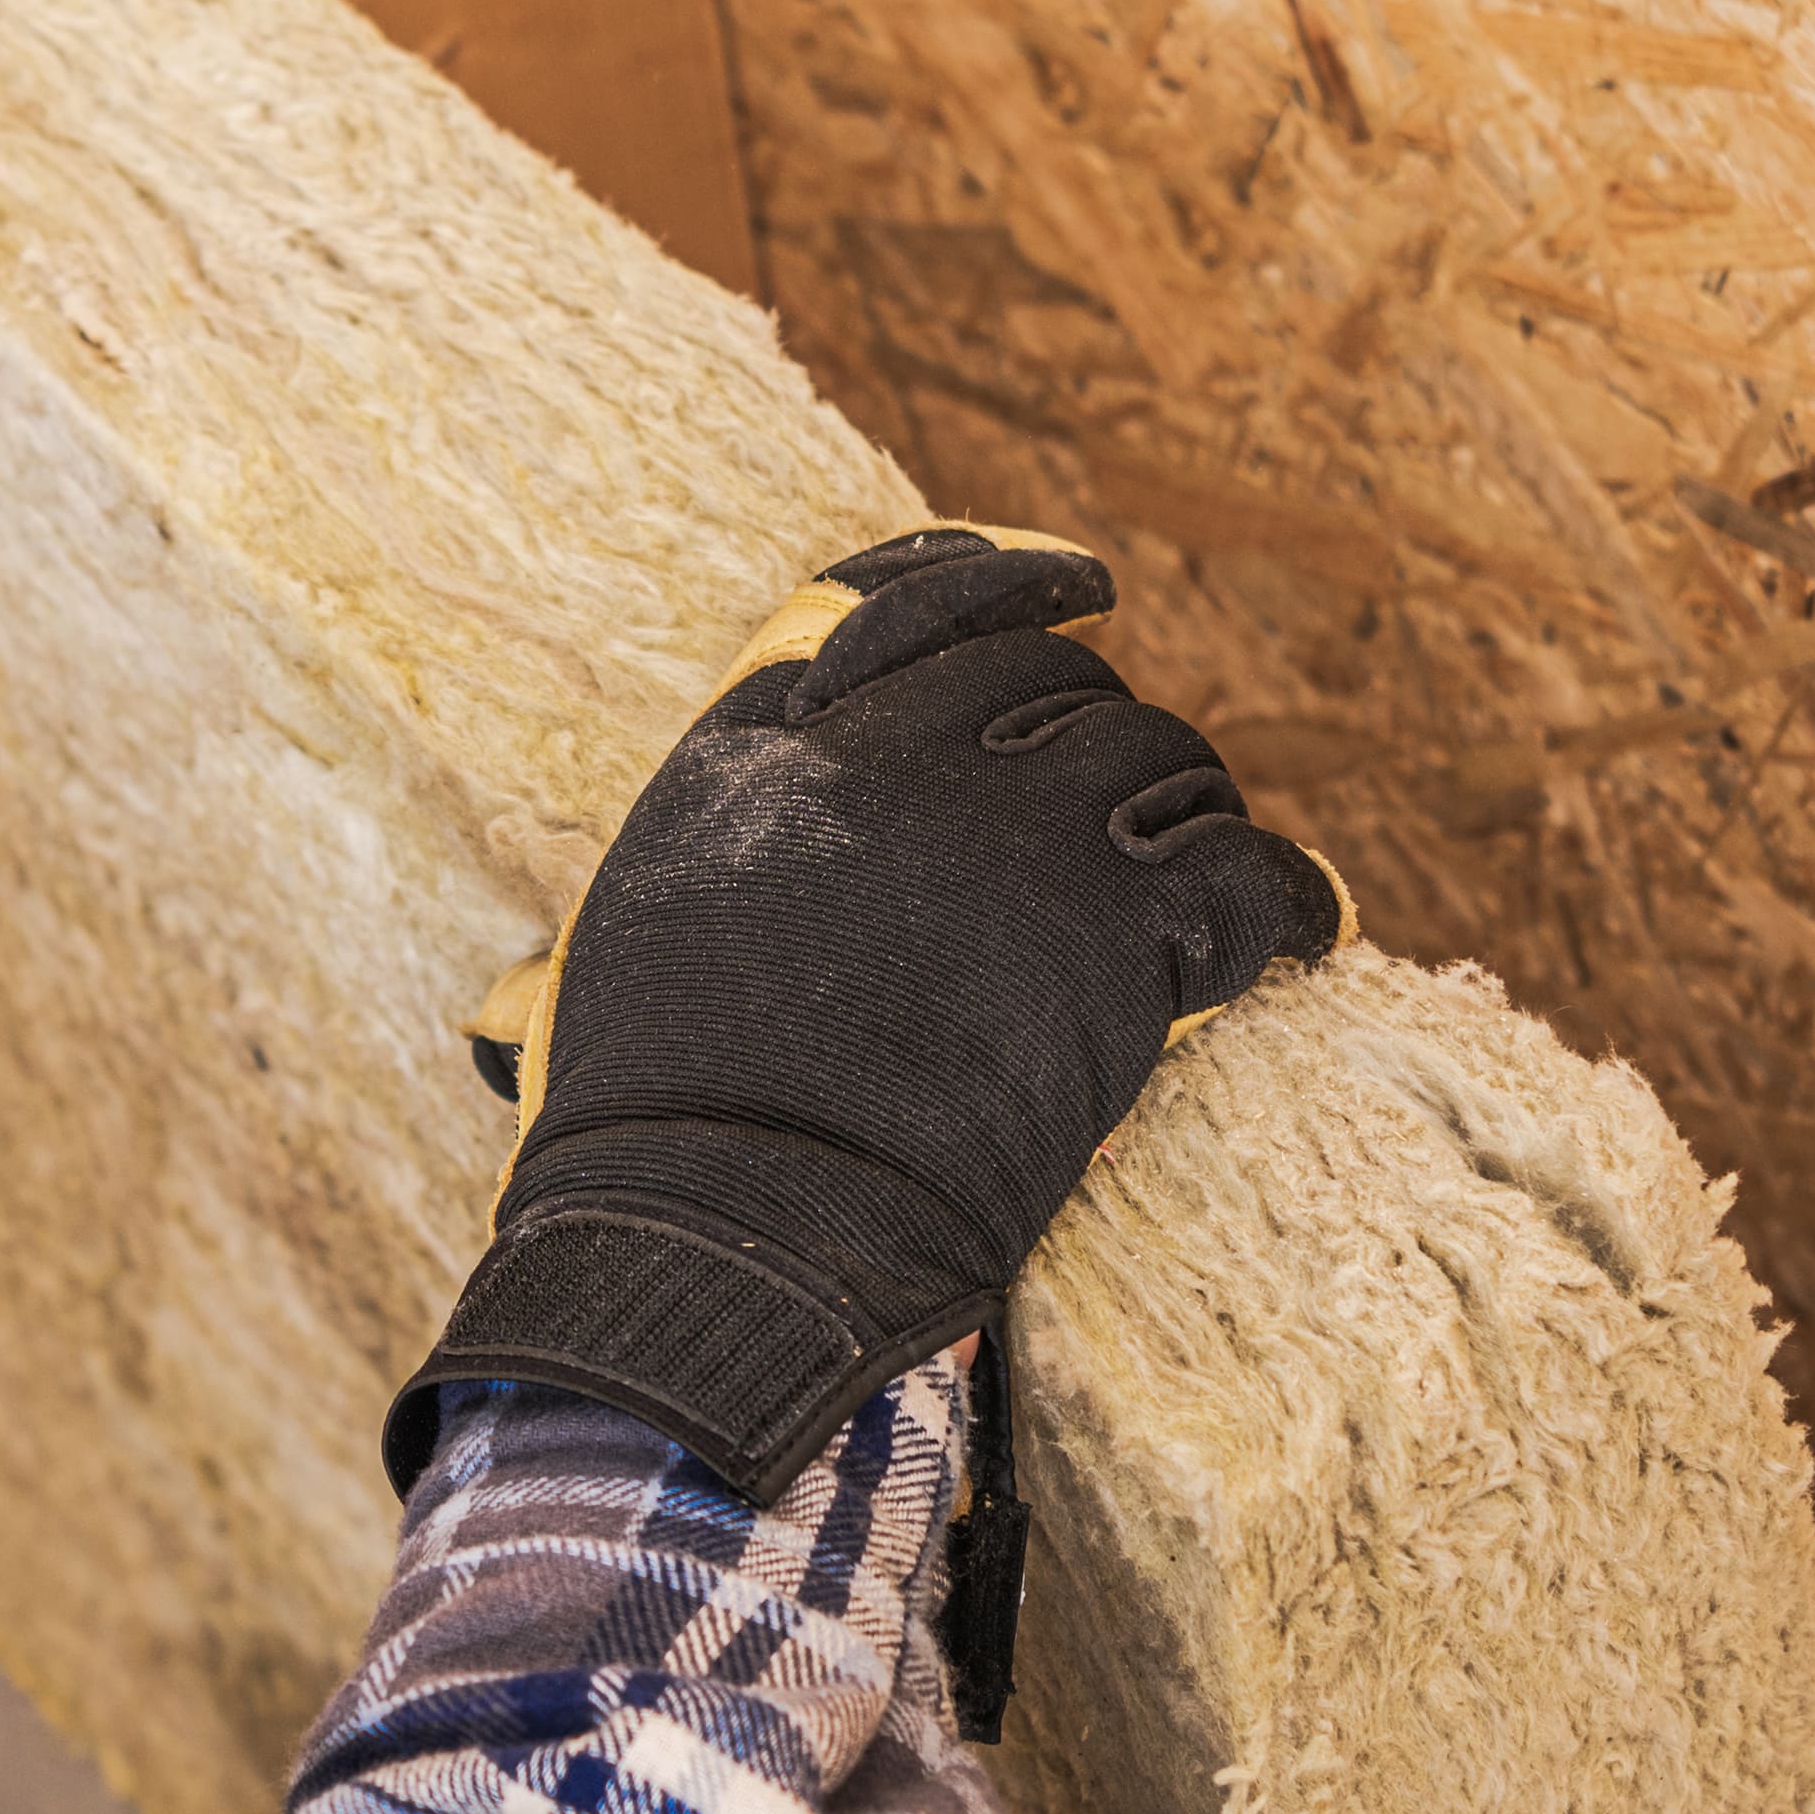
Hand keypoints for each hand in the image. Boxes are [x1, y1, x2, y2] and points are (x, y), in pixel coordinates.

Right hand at [388, 528, 1351, 1502]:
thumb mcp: (612, 958)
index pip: (904, 597)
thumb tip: (516, 1006)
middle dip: (1098, 736)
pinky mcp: (1108, 935)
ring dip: (1184, 818)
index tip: (1077, 589)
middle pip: (1051, 681)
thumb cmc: (651, 1135)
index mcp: (762, 748)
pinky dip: (1287, 904)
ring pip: (1158, 758)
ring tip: (1193, 884)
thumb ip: (666, 900)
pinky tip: (1298, 936)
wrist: (725, 1234)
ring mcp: (1008, 834)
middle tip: (1126, 813)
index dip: (1005, 579)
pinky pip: (1245, 872)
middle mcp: (888, 759)